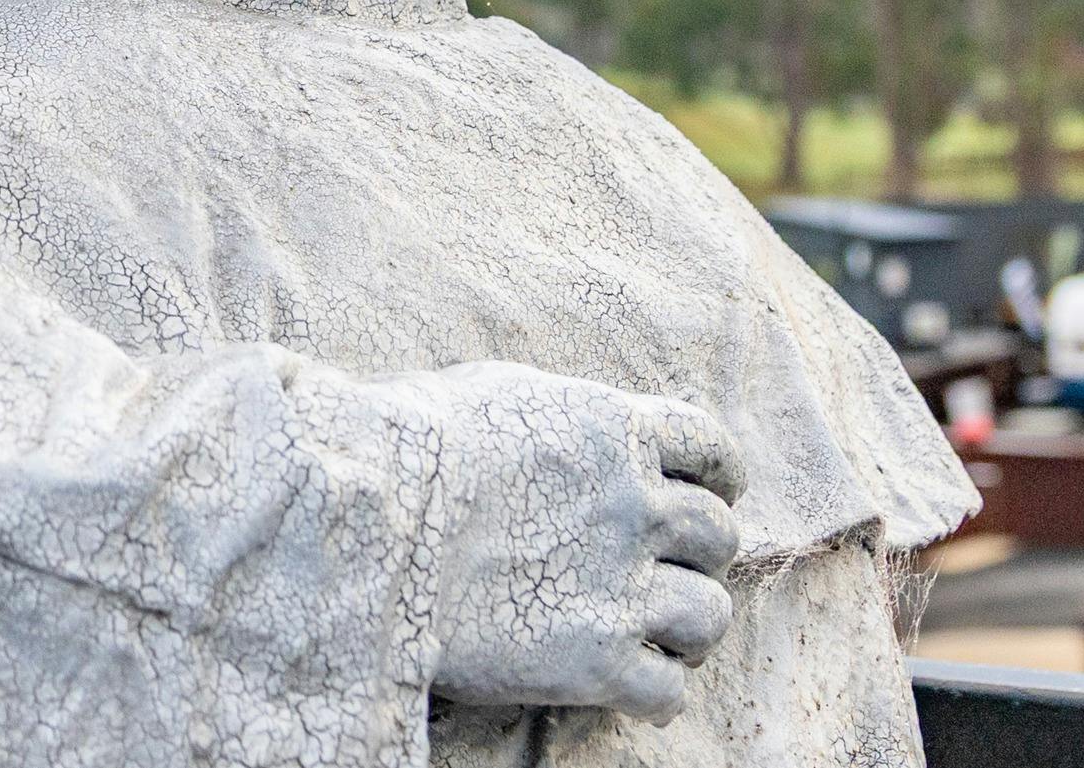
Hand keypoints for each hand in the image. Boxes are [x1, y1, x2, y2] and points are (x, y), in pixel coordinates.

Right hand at [427, 364, 744, 719]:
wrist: (366, 521)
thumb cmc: (409, 445)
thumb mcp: (499, 391)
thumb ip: (563, 413)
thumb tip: (576, 424)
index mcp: (615, 432)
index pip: (712, 449)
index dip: (716, 476)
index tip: (708, 492)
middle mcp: (634, 507)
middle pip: (717, 535)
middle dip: (698, 553)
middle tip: (665, 568)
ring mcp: (619, 586)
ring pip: (708, 615)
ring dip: (689, 626)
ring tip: (660, 634)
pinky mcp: (595, 661)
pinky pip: (666, 689)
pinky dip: (656, 691)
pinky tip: (630, 686)